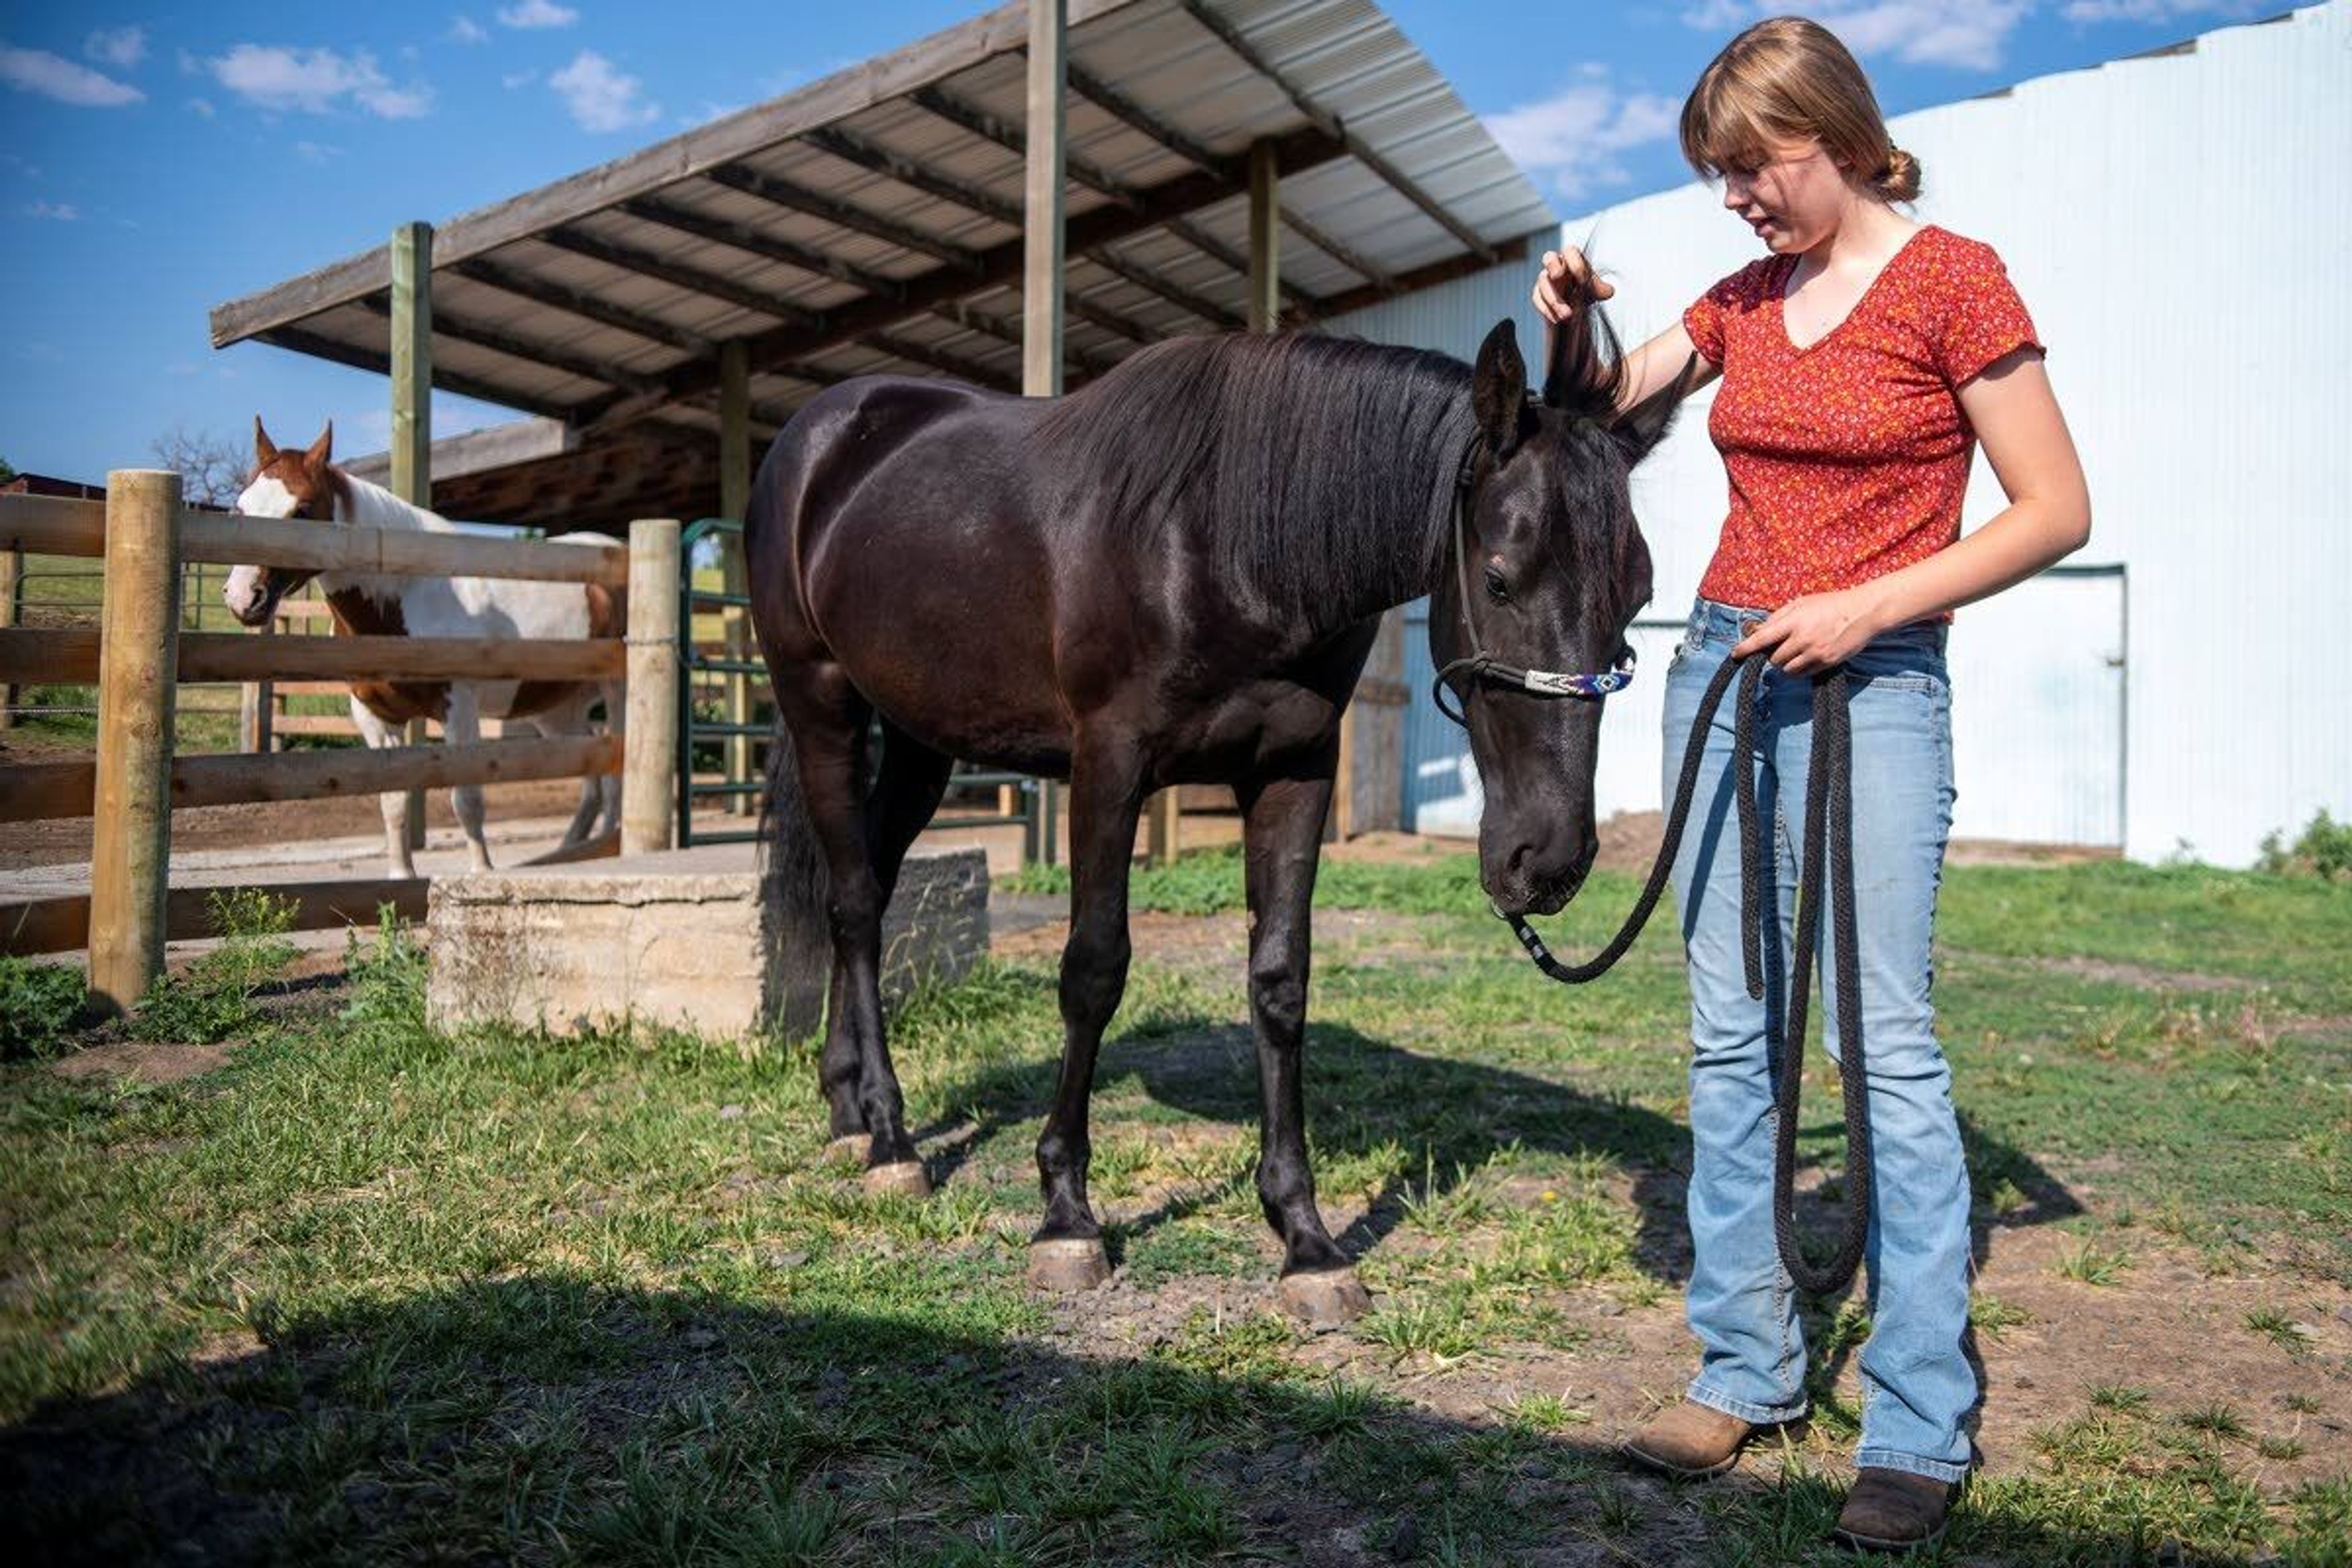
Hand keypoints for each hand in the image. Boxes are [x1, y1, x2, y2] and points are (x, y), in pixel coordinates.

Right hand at [1532, 246, 1613, 325]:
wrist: (1575, 307)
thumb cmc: (1586, 291)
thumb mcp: (1597, 290)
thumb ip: (1602, 289)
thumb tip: (1609, 291)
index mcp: (1572, 259)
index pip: (1570, 251)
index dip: (1575, 263)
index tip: (1584, 280)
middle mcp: (1556, 265)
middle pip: (1549, 257)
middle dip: (1552, 265)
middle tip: (1558, 275)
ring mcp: (1545, 279)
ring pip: (1543, 283)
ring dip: (1554, 299)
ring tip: (1567, 315)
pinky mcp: (1538, 294)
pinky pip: (1537, 299)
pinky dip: (1547, 310)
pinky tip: (1557, 319)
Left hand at [1731, 589, 1888, 673]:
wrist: (1862, 612)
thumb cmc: (1830, 604)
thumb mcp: (1802, 603)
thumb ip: (1779, 616)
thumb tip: (1760, 630)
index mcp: (1794, 621)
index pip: (1762, 638)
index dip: (1746, 648)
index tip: (1735, 654)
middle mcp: (1803, 639)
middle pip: (1773, 658)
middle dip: (1771, 655)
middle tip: (1780, 647)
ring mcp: (1815, 653)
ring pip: (1786, 669)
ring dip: (1785, 664)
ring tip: (1794, 652)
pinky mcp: (1826, 663)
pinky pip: (1803, 673)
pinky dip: (1799, 669)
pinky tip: (1805, 658)